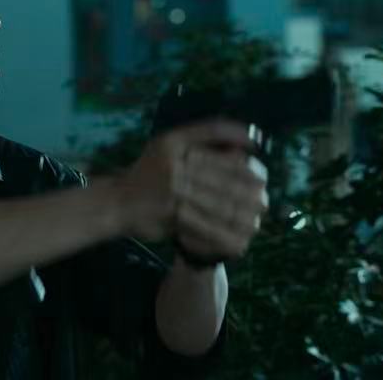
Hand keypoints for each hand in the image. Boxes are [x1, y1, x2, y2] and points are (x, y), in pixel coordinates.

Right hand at [113, 119, 267, 254]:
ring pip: (217, 204)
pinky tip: (238, 242)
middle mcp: (174, 163)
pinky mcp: (170, 213)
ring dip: (241, 216)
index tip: (260, 169)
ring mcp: (171, 189)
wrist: (117, 202)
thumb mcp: (168, 146)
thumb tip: (245, 146)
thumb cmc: (148, 173)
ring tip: (256, 223)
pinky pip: (204, 227)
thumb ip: (202, 140)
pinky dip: (223, 236)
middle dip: (247, 192)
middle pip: (223, 177)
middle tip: (265, 202)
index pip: (217, 148)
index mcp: (174, 142)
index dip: (241, 154)